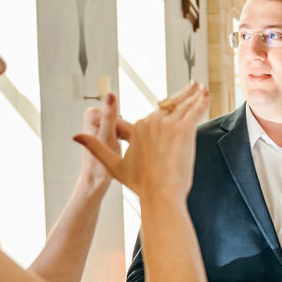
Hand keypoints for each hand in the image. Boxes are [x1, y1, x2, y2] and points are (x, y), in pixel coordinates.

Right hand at [74, 82, 208, 199]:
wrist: (159, 194)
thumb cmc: (140, 184)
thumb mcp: (113, 165)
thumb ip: (96, 147)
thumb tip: (75, 136)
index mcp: (136, 128)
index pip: (151, 115)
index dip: (162, 110)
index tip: (170, 101)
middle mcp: (150, 123)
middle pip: (168, 107)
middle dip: (181, 97)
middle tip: (192, 87)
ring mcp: (167, 125)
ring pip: (182, 106)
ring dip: (193, 95)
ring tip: (200, 87)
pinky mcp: (183, 130)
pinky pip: (194, 111)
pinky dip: (201, 101)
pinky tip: (206, 93)